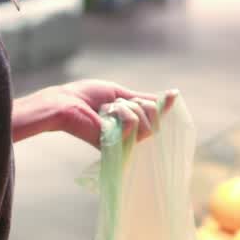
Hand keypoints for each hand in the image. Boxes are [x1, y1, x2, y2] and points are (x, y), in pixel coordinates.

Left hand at [12, 80, 172, 147]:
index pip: (157, 117)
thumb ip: (143, 98)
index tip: (173, 94)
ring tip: (108, 109)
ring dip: (129, 108)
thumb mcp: (121, 94)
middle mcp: (131, 135)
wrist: (66, 104)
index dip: (165, 107)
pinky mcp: (118, 145)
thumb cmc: (86, 97)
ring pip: (147, 123)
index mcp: (132, 123)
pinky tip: (105, 115)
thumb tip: (172, 95)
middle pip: (156, 120)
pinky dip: (120, 113)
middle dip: (142, 105)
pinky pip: (133, 124)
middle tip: (119, 102)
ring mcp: (125, 142)